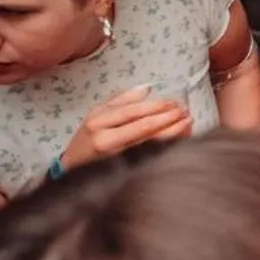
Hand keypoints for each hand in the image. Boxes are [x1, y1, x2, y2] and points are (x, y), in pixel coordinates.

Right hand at [60, 85, 193, 171]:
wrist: (72, 167)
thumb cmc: (88, 139)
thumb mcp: (98, 115)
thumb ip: (121, 100)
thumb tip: (147, 89)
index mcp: (98, 120)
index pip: (132, 111)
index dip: (156, 106)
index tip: (174, 102)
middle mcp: (104, 138)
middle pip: (142, 127)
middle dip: (168, 118)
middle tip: (185, 112)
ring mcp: (113, 156)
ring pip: (148, 143)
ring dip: (172, 133)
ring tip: (187, 124)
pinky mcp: (121, 170)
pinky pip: (148, 156)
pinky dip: (166, 148)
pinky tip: (178, 141)